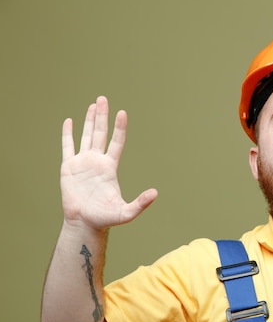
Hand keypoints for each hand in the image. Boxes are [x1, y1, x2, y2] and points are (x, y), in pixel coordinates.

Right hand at [60, 96, 156, 230]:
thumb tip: (155, 193)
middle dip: (102, 116)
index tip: (122, 113)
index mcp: (110, 168)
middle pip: (100, 133)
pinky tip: (69, 121)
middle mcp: (97, 161)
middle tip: (103, 98)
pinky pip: (67, 147)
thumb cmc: (106, 218)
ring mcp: (83, 163)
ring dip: (88, 120)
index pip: (116, 143)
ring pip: (86, 136)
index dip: (119, 128)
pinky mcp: (68, 167)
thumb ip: (141, 203)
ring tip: (93, 104)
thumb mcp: (126, 212)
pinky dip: (67, 134)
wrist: (84, 223)